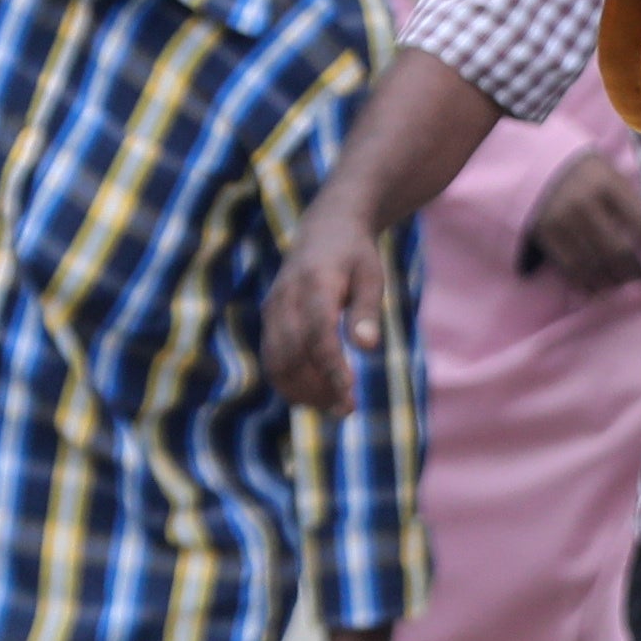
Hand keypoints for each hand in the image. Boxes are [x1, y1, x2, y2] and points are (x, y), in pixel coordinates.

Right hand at [263, 202, 396, 414]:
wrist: (324, 230)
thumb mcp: (372, 276)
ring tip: (335, 408)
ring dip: (302, 392)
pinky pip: (272, 360)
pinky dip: (290, 384)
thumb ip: (367, 311)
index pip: (318, 333)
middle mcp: (286, 298)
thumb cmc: (355, 256)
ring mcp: (273, 310)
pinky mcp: (269, 321)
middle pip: (293, 355)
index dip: (330, 367)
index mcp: (314, 283)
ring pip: (277, 363)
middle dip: (318, 388)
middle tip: (348, 410)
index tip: (349, 394)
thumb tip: (367, 347)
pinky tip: (316, 397)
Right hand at [522, 142, 640, 292]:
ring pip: (594, 264)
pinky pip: (570, 266)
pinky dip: (586, 281)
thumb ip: (632, 202)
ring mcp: (561, 218)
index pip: (640, 223)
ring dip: (612, 280)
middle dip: (634, 270)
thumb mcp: (612, 175)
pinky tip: (598, 286)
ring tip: (622, 282)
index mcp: (607, 182)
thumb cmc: (589, 174)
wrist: (543, 166)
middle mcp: (583, 201)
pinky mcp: (545, 232)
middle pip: (617, 249)